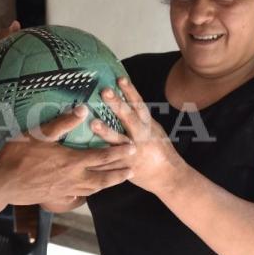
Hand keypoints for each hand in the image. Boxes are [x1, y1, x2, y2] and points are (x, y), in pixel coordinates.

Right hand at [0, 106, 134, 206]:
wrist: (2, 184)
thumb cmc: (18, 156)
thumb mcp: (39, 134)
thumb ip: (62, 123)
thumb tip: (83, 109)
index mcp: (72, 161)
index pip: (102, 157)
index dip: (119, 152)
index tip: (133, 148)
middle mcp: (73, 178)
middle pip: (103, 178)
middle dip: (119, 173)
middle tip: (134, 169)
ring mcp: (65, 190)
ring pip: (93, 189)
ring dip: (108, 184)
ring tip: (117, 180)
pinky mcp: (55, 198)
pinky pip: (77, 197)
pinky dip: (86, 194)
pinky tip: (86, 193)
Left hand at [92, 76, 181, 193]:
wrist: (167, 176)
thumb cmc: (157, 148)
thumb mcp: (151, 129)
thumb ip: (137, 116)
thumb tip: (121, 96)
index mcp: (147, 124)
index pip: (139, 104)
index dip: (130, 91)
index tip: (120, 79)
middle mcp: (142, 136)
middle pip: (129, 118)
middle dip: (117, 104)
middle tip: (105, 91)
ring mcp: (134, 151)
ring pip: (119, 141)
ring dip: (106, 132)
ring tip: (93, 123)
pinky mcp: (126, 167)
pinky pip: (112, 162)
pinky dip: (100, 158)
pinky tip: (86, 154)